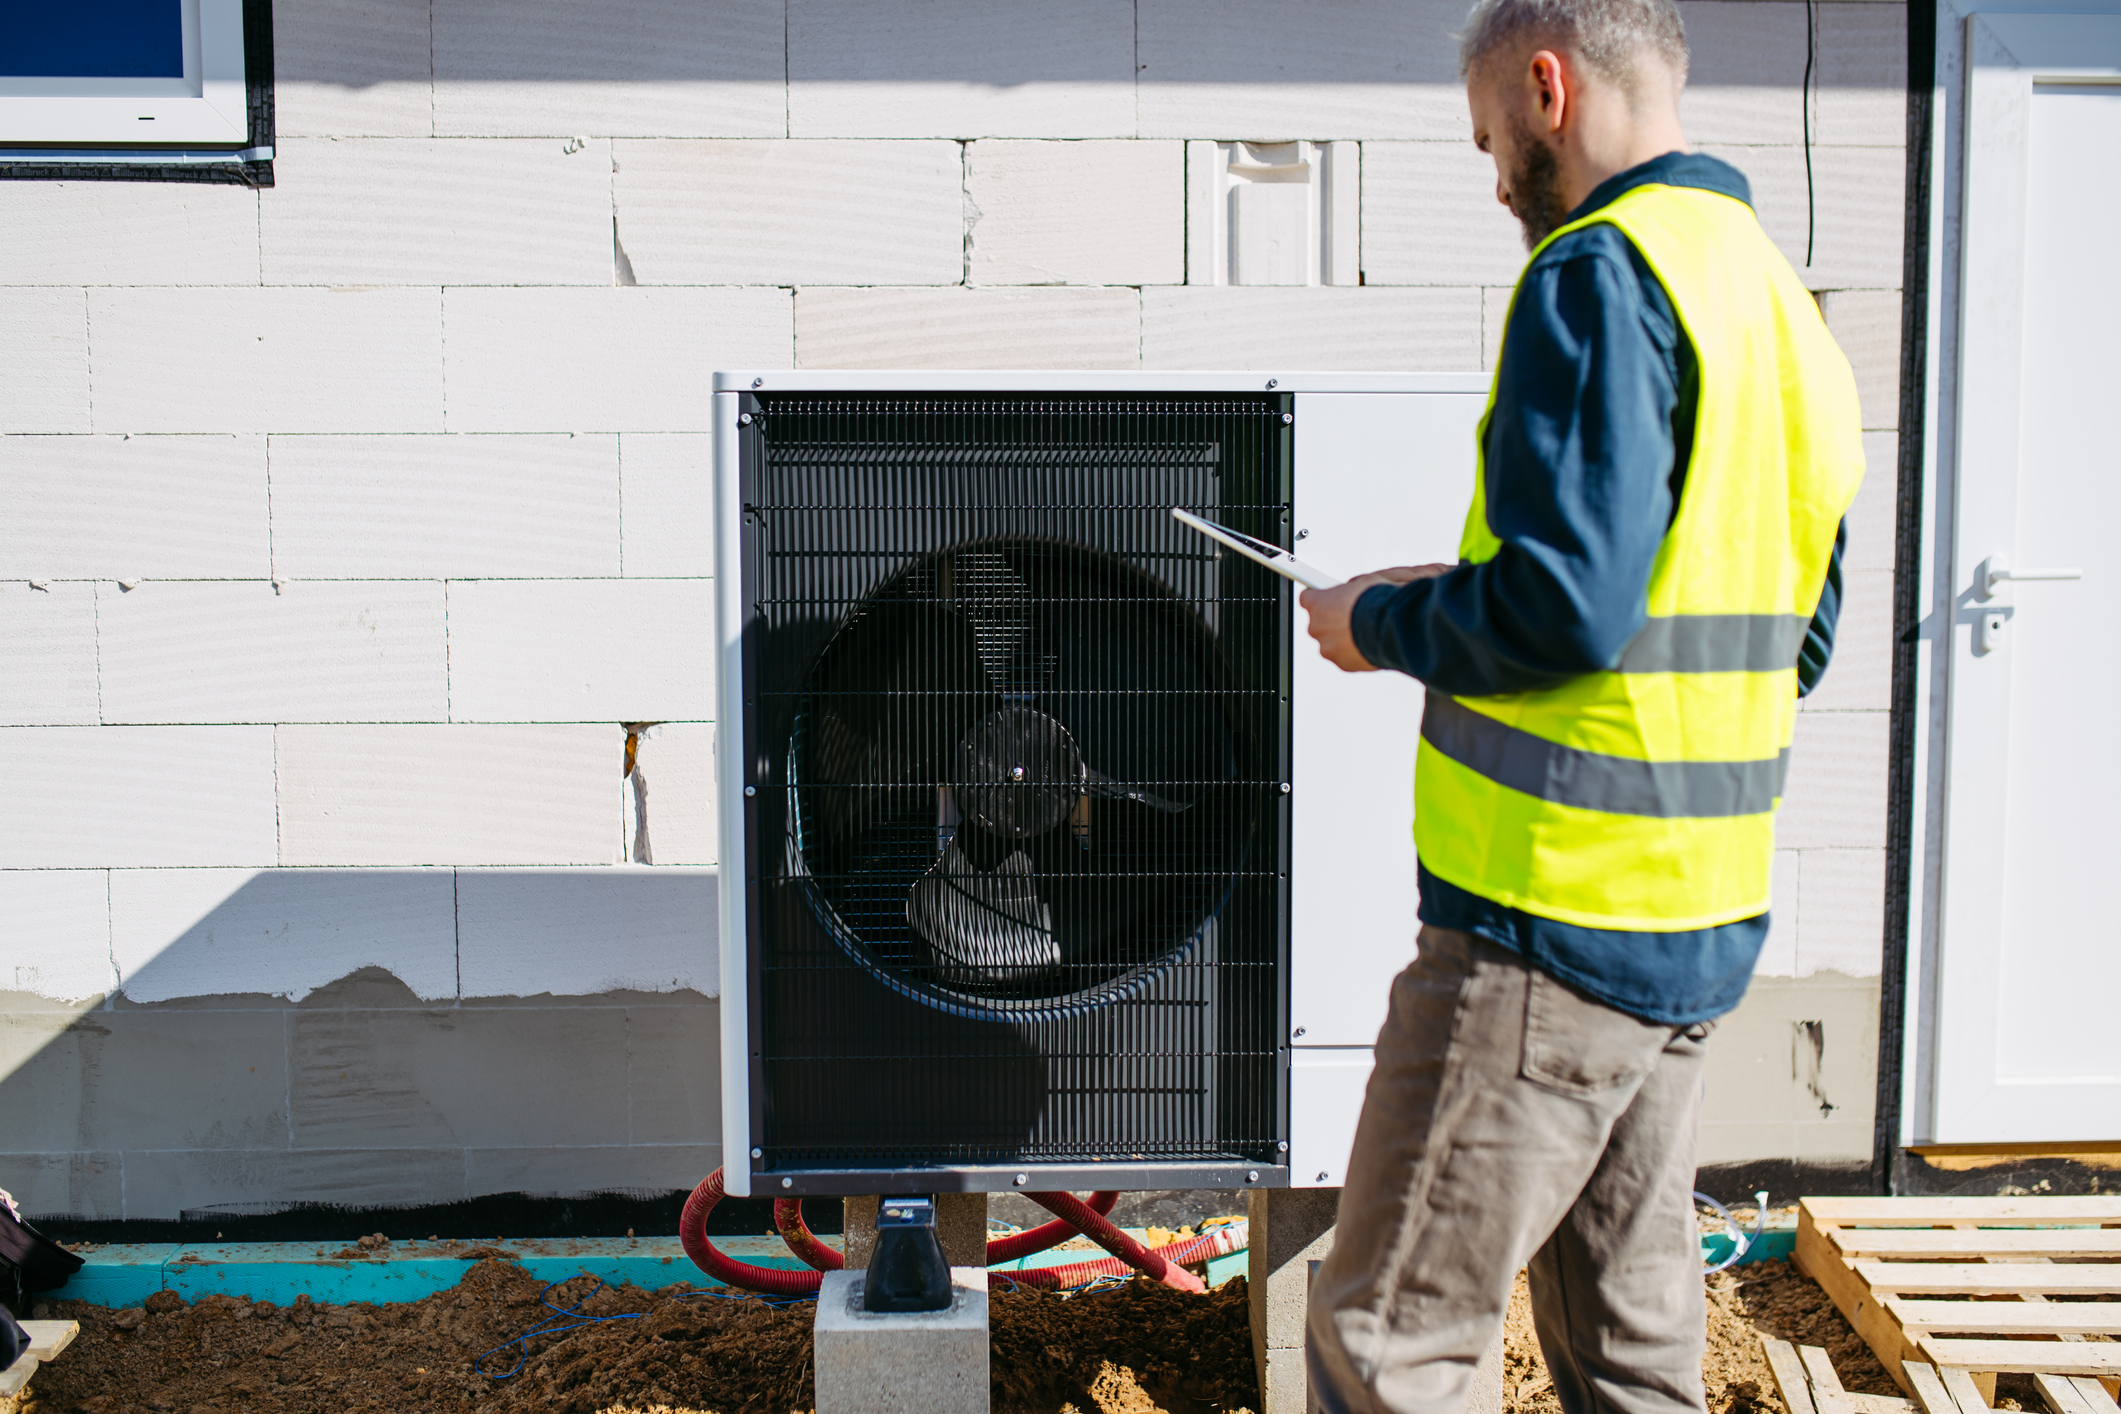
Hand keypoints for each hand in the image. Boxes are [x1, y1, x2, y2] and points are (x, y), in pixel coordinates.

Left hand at [1299, 564, 1451, 672]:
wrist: (1394, 627)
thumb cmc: (1378, 600)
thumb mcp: (1367, 580)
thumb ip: (1353, 585)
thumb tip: (1356, 587)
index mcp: (1317, 603)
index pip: (1308, 598)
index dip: (1321, 597)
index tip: (1329, 598)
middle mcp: (1316, 627)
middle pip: (1320, 623)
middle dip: (1334, 620)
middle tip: (1353, 615)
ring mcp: (1328, 648)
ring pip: (1332, 642)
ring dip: (1345, 638)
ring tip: (1366, 630)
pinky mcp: (1342, 664)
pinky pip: (1346, 656)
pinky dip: (1356, 651)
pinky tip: (1371, 643)